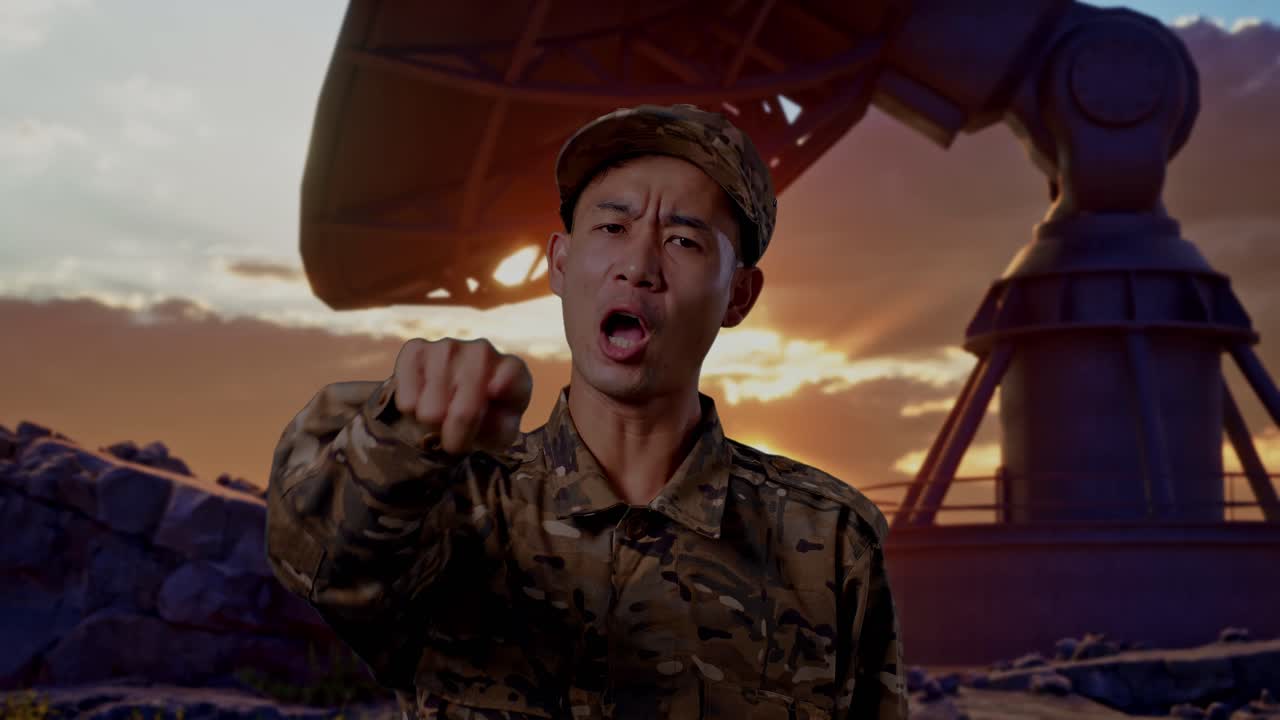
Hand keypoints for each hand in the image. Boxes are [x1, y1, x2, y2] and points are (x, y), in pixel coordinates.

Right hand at [392, 337, 532, 454]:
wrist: (452, 405)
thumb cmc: (484, 422)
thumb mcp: (500, 434)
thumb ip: (501, 425)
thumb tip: (491, 394)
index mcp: (513, 370)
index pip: (510, 375)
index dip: (503, 382)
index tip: (494, 392)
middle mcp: (482, 351)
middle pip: (465, 407)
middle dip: (457, 433)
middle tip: (455, 442)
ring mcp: (448, 346)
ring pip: (431, 408)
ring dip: (432, 423)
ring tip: (441, 418)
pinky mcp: (415, 350)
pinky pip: (406, 397)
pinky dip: (411, 411)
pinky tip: (422, 403)